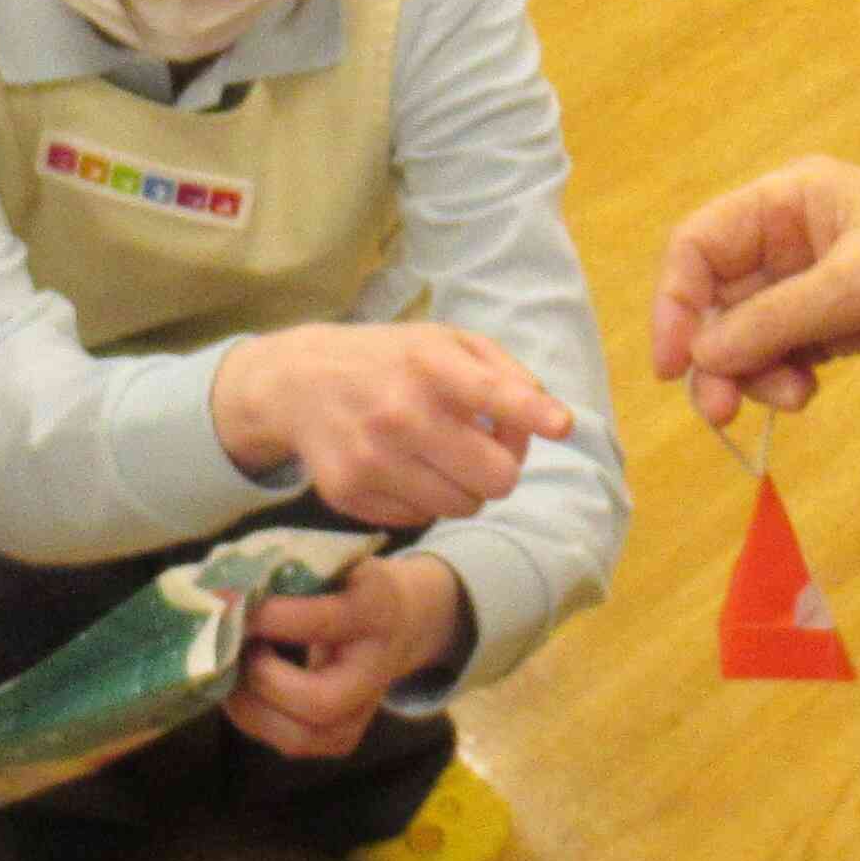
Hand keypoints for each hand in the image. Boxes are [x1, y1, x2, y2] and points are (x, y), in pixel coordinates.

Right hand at [209, 323, 573, 528]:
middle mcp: (401, 414)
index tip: (561, 425)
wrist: (297, 383)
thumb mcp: (445, 341)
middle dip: (502, 468)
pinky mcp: (349, 495)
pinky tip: (405, 469)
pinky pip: (420, 518)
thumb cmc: (390, 361)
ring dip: (466, 489)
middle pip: (496, 477)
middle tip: (488, 451)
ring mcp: (373, 460)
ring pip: (464, 507)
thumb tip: (547, 419)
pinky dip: (424, 500)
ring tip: (444, 459)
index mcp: (429, 365)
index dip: (533, 413)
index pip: (492, 395)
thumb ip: (503, 372)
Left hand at [228, 554, 464, 757]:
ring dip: (248, 703)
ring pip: (298, 735)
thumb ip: (286, 572)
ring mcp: (362, 713)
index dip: (275, 618)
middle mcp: (376, 670)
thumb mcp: (331, 563)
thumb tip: (217, 588)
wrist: (397, 624)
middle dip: (264, 679)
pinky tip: (240, 685)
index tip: (238, 605)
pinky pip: (288, 743)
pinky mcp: (342, 740)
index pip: (325, 622)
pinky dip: (252, 717)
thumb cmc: (345, 585)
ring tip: (229, 667)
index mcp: (377, 610)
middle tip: (238, 648)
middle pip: (319, 701)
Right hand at [652, 158, 859, 423]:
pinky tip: (806, 393)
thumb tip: (701, 358)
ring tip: (790, 399)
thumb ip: (774, 320)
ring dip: (752, 372)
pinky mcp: (841, 323)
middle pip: (717, 298)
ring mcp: (815, 283)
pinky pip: (785, 353)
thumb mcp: (855, 284)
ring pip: (748, 334)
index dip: (675, 301)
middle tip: (723, 411)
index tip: (674, 363)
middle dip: (716, 353)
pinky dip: (782, 377)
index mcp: (788, 200)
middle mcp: (791, 237)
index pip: (699, 245)